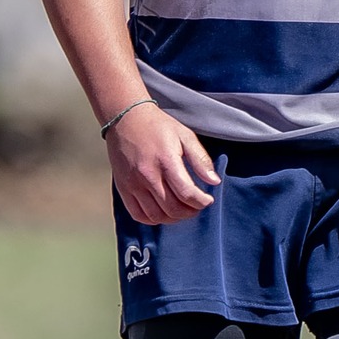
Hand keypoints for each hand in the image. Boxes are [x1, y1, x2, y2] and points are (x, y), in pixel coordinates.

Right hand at [106, 101, 218, 222]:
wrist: (125, 119)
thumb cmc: (159, 126)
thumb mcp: (185, 136)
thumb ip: (200, 159)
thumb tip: (215, 182)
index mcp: (166, 161)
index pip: (186, 193)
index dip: (201, 202)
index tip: (208, 200)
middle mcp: (147, 175)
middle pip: (173, 209)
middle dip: (190, 212)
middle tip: (197, 206)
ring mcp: (133, 184)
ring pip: (156, 216)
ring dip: (174, 218)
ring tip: (183, 209)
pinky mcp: (123, 188)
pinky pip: (138, 215)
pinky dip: (154, 219)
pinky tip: (163, 212)